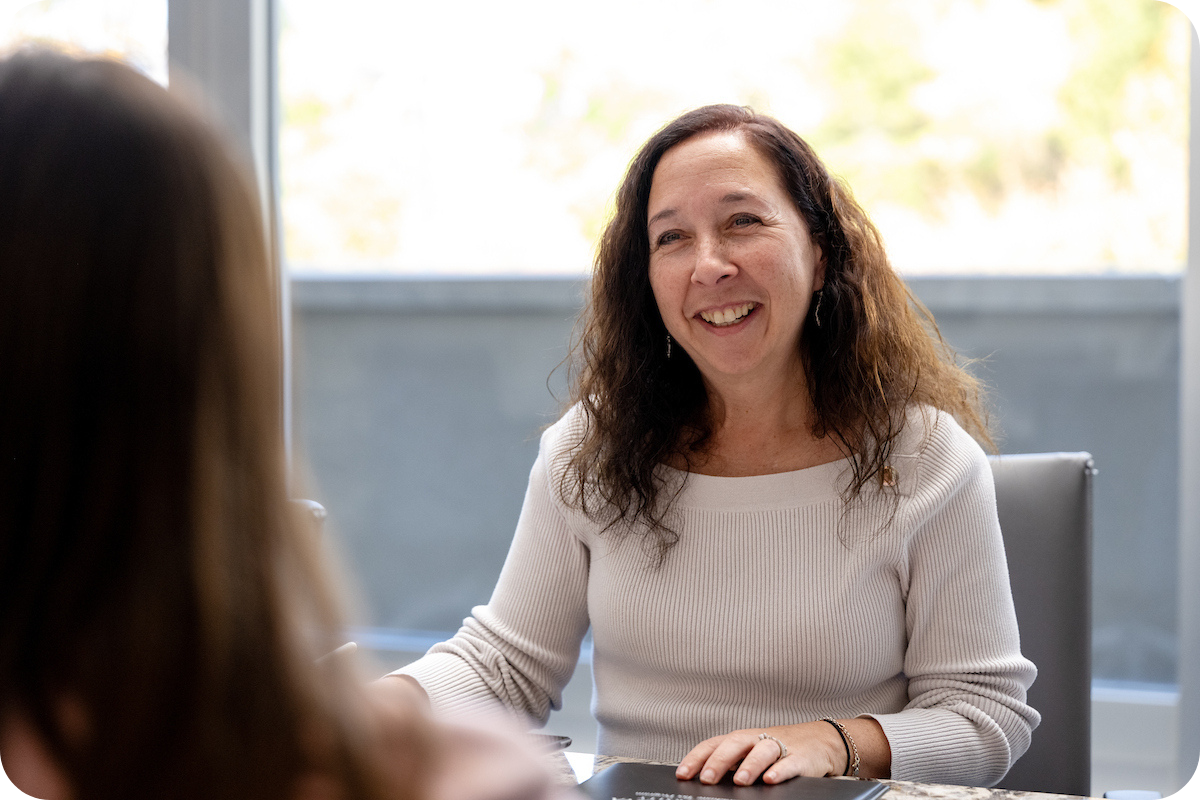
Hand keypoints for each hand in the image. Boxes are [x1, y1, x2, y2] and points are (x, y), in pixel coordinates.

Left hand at [675, 721, 844, 785]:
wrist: (820, 740)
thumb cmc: (779, 750)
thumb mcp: (751, 754)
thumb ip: (731, 766)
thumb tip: (703, 782)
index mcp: (741, 740)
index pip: (714, 744)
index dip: (696, 758)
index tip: (682, 774)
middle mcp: (757, 740)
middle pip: (735, 743)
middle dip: (719, 760)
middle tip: (706, 778)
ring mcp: (780, 746)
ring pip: (763, 750)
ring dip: (750, 765)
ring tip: (740, 782)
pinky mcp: (802, 757)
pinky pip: (790, 763)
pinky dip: (781, 770)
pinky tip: (771, 780)